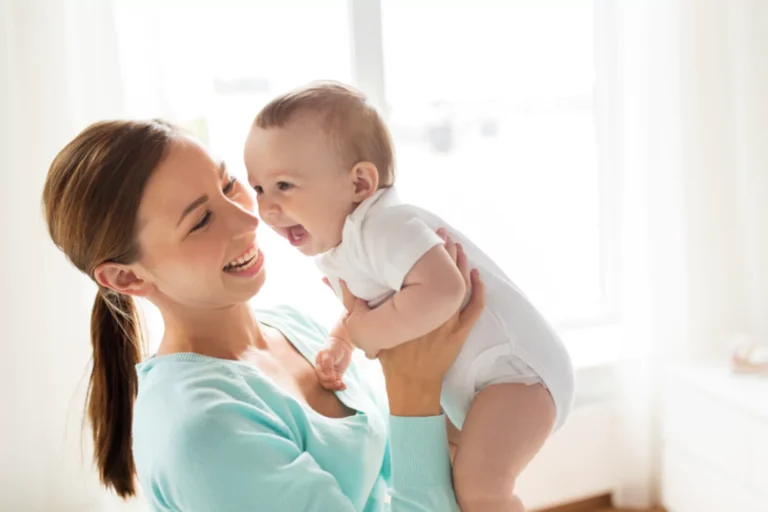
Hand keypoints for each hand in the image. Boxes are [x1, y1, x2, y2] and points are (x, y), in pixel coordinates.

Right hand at [315, 337, 351, 391]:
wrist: (342, 343)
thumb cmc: (333, 347)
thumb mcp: (329, 354)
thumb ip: (328, 365)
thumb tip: (330, 377)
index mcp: (319, 365)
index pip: (319, 375)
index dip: (325, 378)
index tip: (333, 378)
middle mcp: (323, 370)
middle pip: (324, 381)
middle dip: (330, 384)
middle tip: (338, 383)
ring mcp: (330, 373)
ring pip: (330, 384)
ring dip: (335, 386)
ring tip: (342, 385)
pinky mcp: (337, 374)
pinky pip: (337, 383)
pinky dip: (340, 386)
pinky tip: (345, 386)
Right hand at [330, 231, 485, 416]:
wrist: (411, 385)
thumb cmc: (389, 358)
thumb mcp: (364, 328)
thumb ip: (351, 303)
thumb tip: (335, 280)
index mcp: (406, 308)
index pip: (417, 270)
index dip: (423, 249)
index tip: (422, 235)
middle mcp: (430, 312)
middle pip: (443, 272)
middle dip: (444, 249)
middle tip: (441, 233)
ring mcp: (448, 322)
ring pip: (460, 285)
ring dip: (460, 263)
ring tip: (456, 246)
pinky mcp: (460, 333)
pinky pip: (474, 307)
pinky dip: (478, 289)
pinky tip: (476, 274)